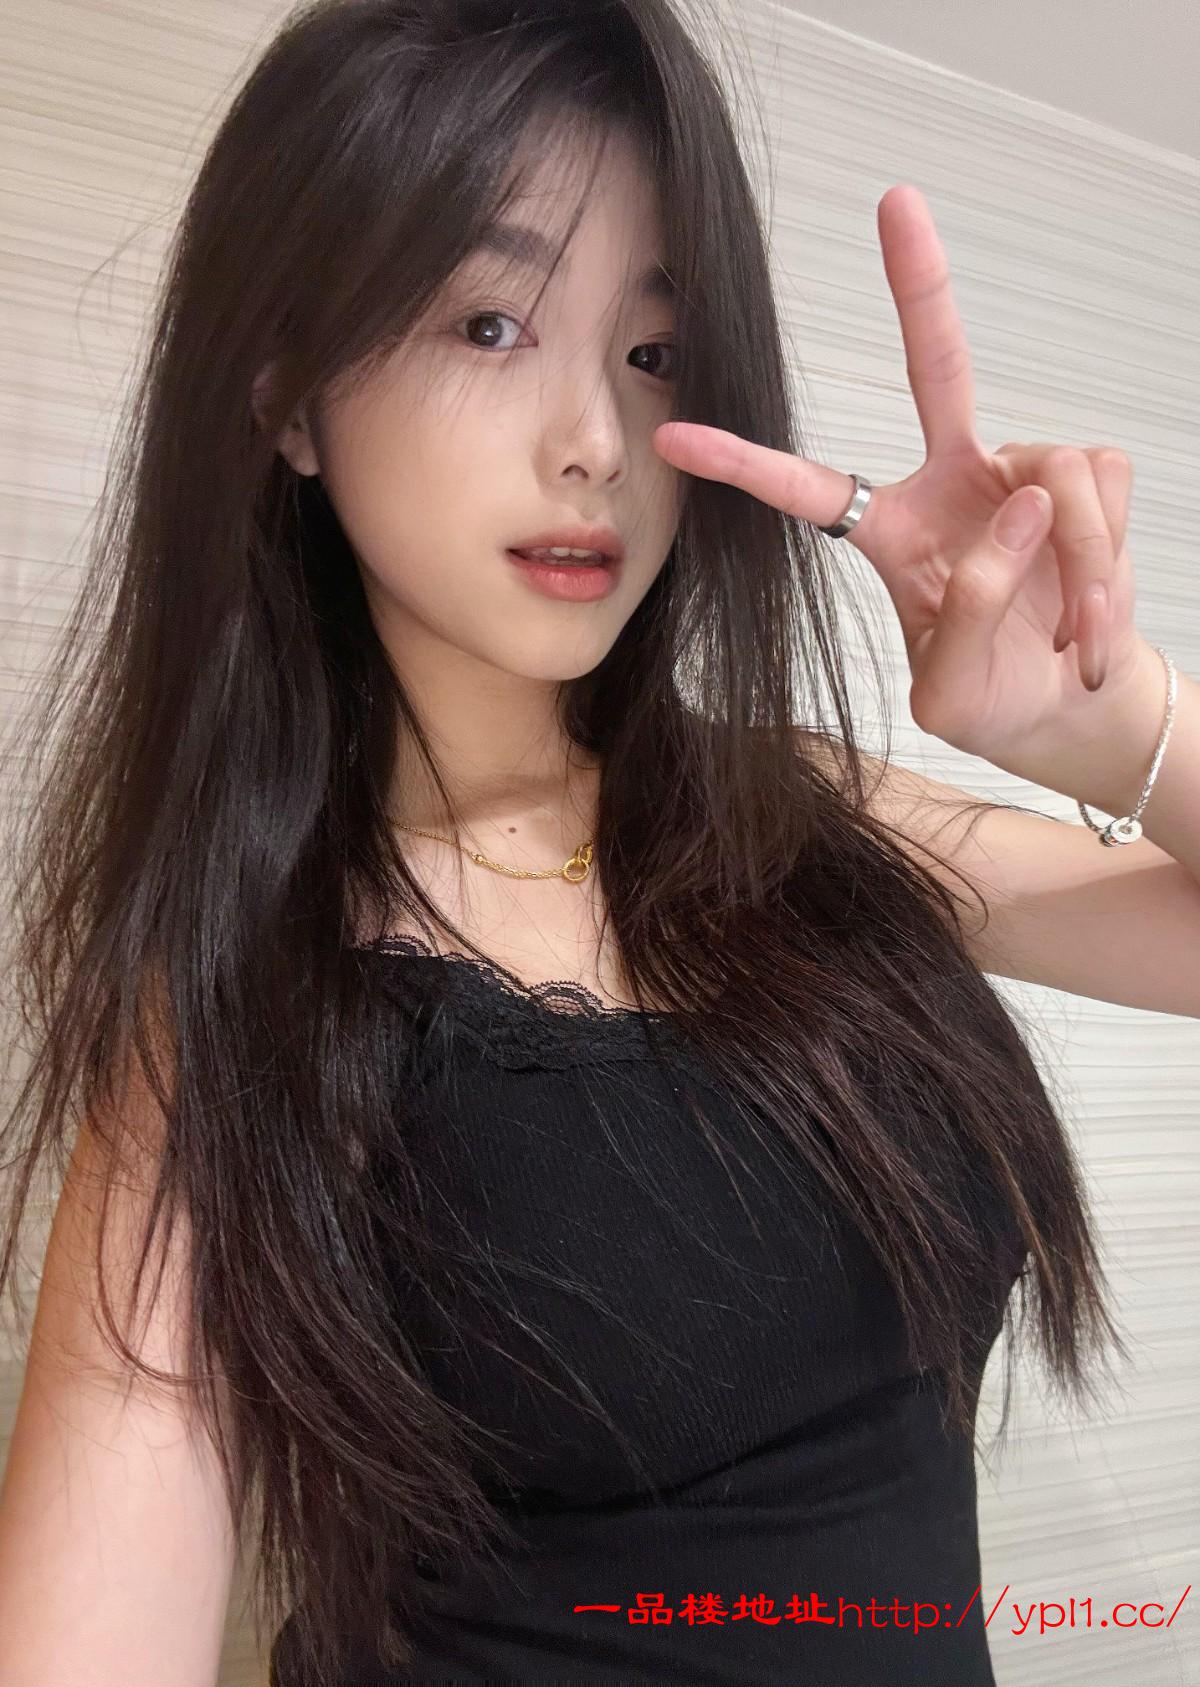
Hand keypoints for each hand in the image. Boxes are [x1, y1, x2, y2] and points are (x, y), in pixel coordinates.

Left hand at [652, 183, 1150, 786]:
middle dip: (919, 283)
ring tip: (1074, 639)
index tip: (675, 436)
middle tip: (897, 201)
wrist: (1072, 708)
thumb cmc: (995, 697)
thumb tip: (1023, 508)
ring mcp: (1018, 475)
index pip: (807, 489)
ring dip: (1079, 565)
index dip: (743, 464)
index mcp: (888, 532)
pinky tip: (1092, 617)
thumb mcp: (953, 693)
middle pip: (936, 366)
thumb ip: (965, 613)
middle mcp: (950, 483)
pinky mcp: (1084, 478)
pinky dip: (1107, 561)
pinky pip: (1100, 489)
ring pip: (1054, 477)